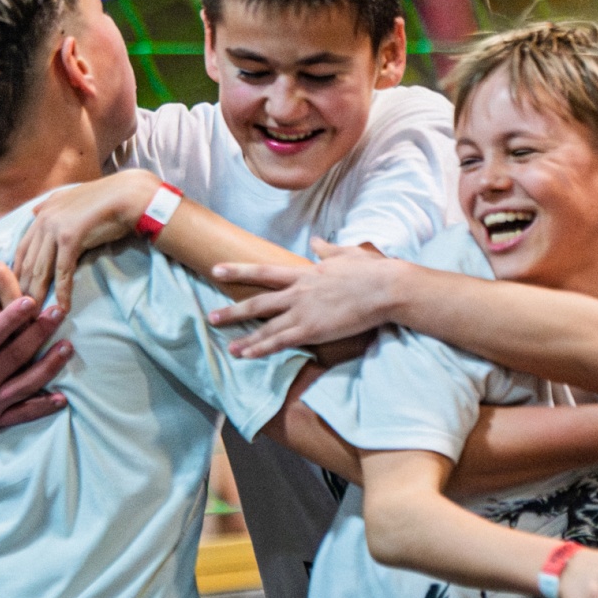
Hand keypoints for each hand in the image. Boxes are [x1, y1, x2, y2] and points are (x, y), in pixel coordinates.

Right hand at [0, 290, 72, 438]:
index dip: (10, 320)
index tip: (30, 301)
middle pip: (13, 357)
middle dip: (38, 334)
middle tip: (58, 313)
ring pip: (24, 385)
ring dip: (48, 366)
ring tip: (68, 346)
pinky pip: (20, 415)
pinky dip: (41, 408)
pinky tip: (62, 399)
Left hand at [15, 171, 160, 313]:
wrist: (125, 195)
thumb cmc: (103, 199)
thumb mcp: (69, 197)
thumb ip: (49, 205)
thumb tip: (33, 211)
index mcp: (42, 214)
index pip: (22, 250)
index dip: (18, 273)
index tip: (17, 292)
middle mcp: (43, 220)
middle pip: (28, 263)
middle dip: (24, 289)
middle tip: (22, 311)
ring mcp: (55, 229)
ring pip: (41, 269)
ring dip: (38, 295)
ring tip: (35, 317)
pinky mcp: (70, 238)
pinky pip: (63, 271)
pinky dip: (62, 291)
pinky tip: (62, 307)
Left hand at [209, 240, 407, 356]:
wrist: (385, 288)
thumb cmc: (372, 270)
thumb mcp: (347, 253)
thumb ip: (328, 249)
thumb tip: (316, 242)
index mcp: (306, 273)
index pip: (264, 272)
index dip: (239, 270)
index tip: (217, 270)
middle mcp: (299, 292)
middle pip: (258, 302)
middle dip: (233, 310)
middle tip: (211, 316)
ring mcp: (304, 312)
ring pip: (266, 327)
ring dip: (245, 338)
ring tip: (228, 347)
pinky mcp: (312, 330)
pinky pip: (280, 342)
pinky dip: (261, 349)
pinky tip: (247, 355)